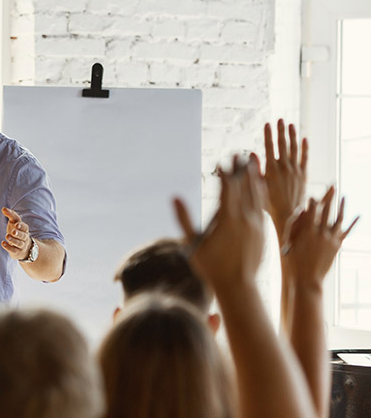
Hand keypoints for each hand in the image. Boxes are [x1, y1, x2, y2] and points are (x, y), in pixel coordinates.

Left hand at [0, 207, 32, 260]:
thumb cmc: (17, 232)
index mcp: (25, 230)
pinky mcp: (17, 252)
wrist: (23, 248)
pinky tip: (3, 243)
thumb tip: (3, 208)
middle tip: (13, 231)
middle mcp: (25, 238)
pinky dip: (8, 247)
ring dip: (13, 240)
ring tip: (7, 236)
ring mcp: (22, 246)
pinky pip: (14, 250)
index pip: (25, 228)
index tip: (16, 224)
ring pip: (19, 243)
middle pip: (23, 236)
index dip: (21, 226)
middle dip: (18, 234)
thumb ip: (10, 215)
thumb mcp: (14, 222)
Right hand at [176, 155, 266, 289]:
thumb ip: (184, 219)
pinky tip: (259, 187)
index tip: (222, 161)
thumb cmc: (211, 268)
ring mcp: (258, 226)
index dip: (225, 174)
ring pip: (258, 196)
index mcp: (229, 220)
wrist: (239, 287)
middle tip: (240, 154)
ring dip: (255, 178)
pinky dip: (261, 193)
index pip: (228, 190)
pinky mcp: (264, 232)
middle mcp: (246, 220)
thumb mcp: (193, 244)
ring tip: (253, 164)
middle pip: (245, 188)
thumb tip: (175, 197)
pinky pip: (264, 207)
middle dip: (241, 170)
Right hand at [258, 120, 307, 245]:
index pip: (270, 147)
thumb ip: (255, 170)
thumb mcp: (257, 187)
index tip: (267, 124)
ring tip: (291, 125)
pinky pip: (305, 159)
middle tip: (280, 119)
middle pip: (283, 145)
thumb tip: (252, 154)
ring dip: (292, 136)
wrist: (288, 215)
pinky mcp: (304, 176)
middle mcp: (285, 168)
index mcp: (272, 170)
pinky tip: (304, 139)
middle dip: (281, 131)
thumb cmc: (268, 204)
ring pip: (294, 149)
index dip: (268, 135)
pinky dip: (305, 148)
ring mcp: (295, 171)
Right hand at [284, 187, 357, 286]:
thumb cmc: (294, 260)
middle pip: (326, 211)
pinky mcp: (337, 245)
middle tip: (333, 186)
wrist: (307, 277)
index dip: (313, 201)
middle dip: (329, 197)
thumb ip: (295, 226)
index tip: (314, 194)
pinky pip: (346, 231)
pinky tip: (357, 216)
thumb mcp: (290, 242)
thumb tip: (299, 214)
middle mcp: (321, 232)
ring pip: (338, 218)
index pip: (311, 210)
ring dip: (341, 207)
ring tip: (344, 196)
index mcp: (307, 230)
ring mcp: (331, 238)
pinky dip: (352, 223)